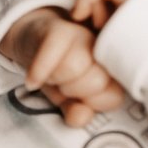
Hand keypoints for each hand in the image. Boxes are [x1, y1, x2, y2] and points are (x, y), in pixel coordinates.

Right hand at [0, 7, 123, 126]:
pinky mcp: (59, 29)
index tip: (80, 97)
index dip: (91, 103)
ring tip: (52, 76)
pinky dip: (39, 70)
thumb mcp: (68, 96)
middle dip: (74, 91)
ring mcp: (83, 35)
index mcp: (113, 67)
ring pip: (74, 66)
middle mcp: (103, 48)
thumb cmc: (58, 69)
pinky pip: (52, 50)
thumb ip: (76, 111)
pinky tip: (33, 81)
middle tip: (64, 83)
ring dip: (56, 80)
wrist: (36, 37)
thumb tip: (81, 118)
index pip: (113, 97)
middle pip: (96, 82)